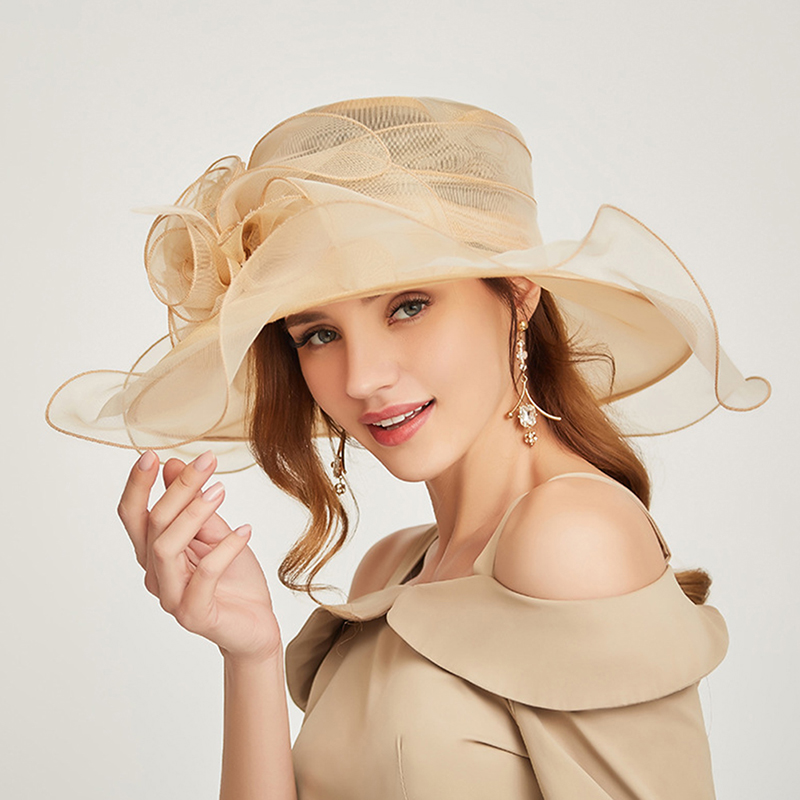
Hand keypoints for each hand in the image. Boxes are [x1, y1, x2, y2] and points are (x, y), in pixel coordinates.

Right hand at [117, 450, 282, 663]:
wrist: (256, 625)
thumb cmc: (234, 579)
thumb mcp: (216, 533)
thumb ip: (194, 505)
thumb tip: (172, 465)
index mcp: (154, 553)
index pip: (134, 515)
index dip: (138, 485)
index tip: (153, 454)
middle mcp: (155, 574)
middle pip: (153, 524)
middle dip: (179, 488)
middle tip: (208, 461)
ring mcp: (171, 597)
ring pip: (167, 547)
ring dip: (193, 513)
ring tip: (221, 490)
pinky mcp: (194, 614)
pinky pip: (205, 575)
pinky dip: (225, 548)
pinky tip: (245, 530)